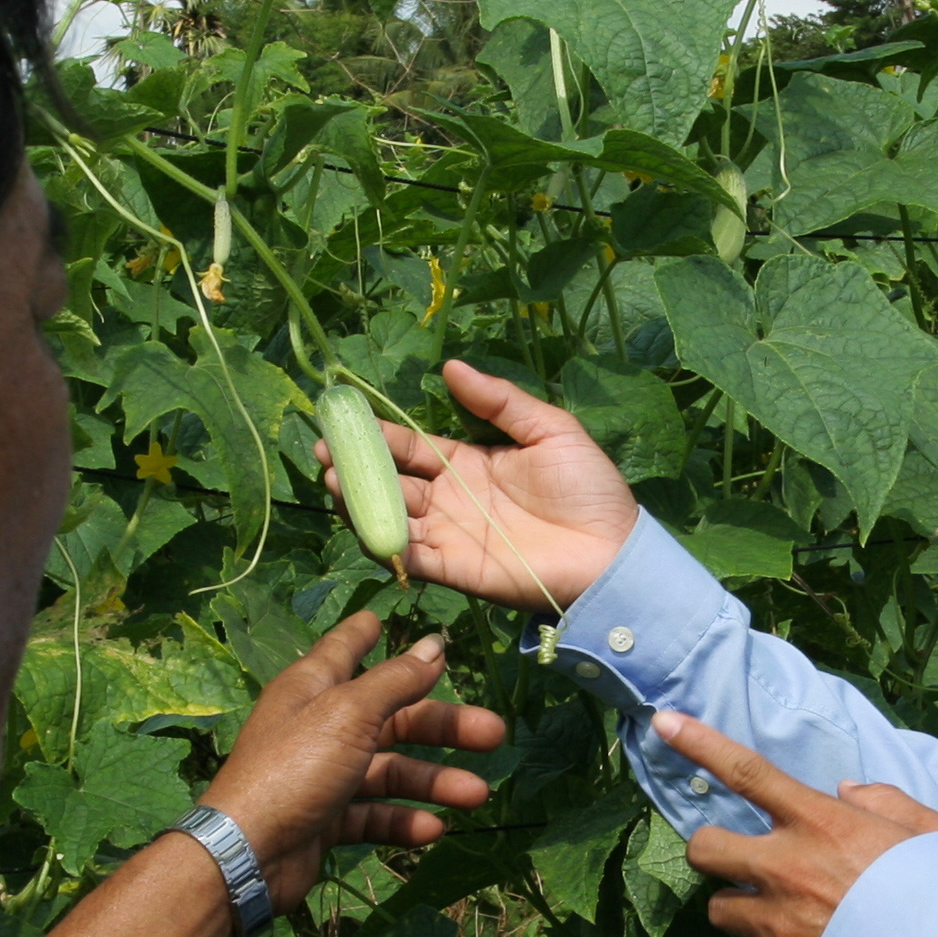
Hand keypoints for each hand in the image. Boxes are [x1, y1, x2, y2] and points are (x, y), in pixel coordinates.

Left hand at [203, 613, 507, 906]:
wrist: (249, 853)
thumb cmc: (296, 767)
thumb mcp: (349, 713)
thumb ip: (395, 680)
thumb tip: (434, 643)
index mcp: (314, 687)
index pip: (346, 648)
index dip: (370, 633)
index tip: (392, 619)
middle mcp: (319, 726)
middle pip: (390, 717)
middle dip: (441, 725)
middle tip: (494, 734)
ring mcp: (323, 776)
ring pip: (389, 771)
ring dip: (432, 781)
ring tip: (476, 795)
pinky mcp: (326, 820)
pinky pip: (373, 814)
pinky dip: (402, 820)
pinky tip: (433, 828)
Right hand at [316, 360, 638, 613]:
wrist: (613, 550)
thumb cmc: (588, 489)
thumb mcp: (549, 429)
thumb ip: (499, 402)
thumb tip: (451, 367)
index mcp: (467, 464)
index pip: (410, 446)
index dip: (378, 434)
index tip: (344, 418)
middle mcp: (450, 500)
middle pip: (390, 481)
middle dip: (355, 467)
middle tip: (324, 451)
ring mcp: (449, 536)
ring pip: (390, 517)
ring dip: (359, 501)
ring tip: (332, 479)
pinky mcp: (455, 569)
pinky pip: (410, 556)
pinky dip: (384, 541)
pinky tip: (363, 520)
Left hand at [664, 711, 937, 936]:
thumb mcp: (926, 829)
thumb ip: (883, 801)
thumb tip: (847, 792)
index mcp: (820, 823)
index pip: (747, 772)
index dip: (700, 744)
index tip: (664, 722)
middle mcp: (785, 867)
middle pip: (703, 848)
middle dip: (712, 851)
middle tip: (740, 862)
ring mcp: (775, 922)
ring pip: (717, 910)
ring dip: (741, 911)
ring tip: (784, 920)